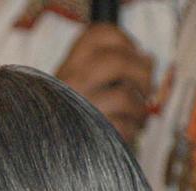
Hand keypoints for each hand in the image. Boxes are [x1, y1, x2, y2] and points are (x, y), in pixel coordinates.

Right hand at [55, 23, 152, 143]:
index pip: (101, 34)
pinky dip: (131, 130)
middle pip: (119, 61)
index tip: (132, 56)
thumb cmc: (72, 117)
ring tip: (138, 116)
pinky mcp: (86, 135)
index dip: (126, 41)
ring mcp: (77, 109)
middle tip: (147, 89)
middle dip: (143, 74)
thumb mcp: (85, 84)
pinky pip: (121, 126)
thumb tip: (149, 60)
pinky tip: (126, 132)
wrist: (47, 151)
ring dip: (140, 108)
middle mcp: (69, 83)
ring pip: (124, 97)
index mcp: (68, 66)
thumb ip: (117, 65)